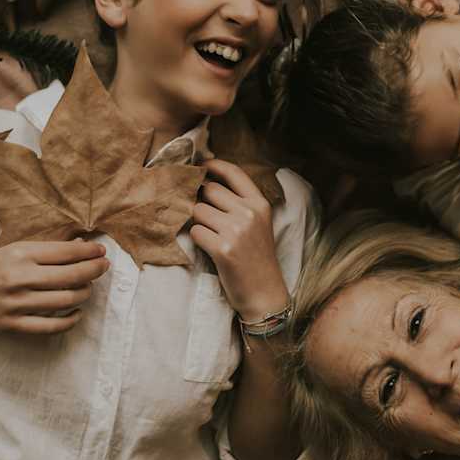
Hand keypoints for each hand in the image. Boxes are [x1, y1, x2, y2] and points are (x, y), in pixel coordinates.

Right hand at [0, 239, 108, 333]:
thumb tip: (76, 246)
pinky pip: (50, 326)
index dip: (89, 251)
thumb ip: (39, 251)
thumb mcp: (6, 249)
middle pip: (71, 275)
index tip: (101, 250)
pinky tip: (76, 313)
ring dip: (84, 293)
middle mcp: (19, 277)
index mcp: (18, 253)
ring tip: (88, 287)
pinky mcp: (11, 324)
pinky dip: (69, 320)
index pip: (65, 252)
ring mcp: (16, 303)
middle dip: (94, 270)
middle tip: (104, 266)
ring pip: (65, 300)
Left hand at [190, 159, 288, 320]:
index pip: (234, 173)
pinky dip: (196, 240)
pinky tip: (208, 248)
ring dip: (197, 222)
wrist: (264, 294)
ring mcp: (237, 231)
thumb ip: (239, 204)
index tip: (201, 165)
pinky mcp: (223, 249)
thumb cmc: (257, 259)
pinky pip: (195, 232)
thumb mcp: (258, 224)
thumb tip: (206, 184)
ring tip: (209, 236)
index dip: (213, 165)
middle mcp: (250, 213)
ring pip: (198, 211)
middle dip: (200, 200)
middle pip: (209, 190)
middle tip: (203, 215)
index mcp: (260, 204)